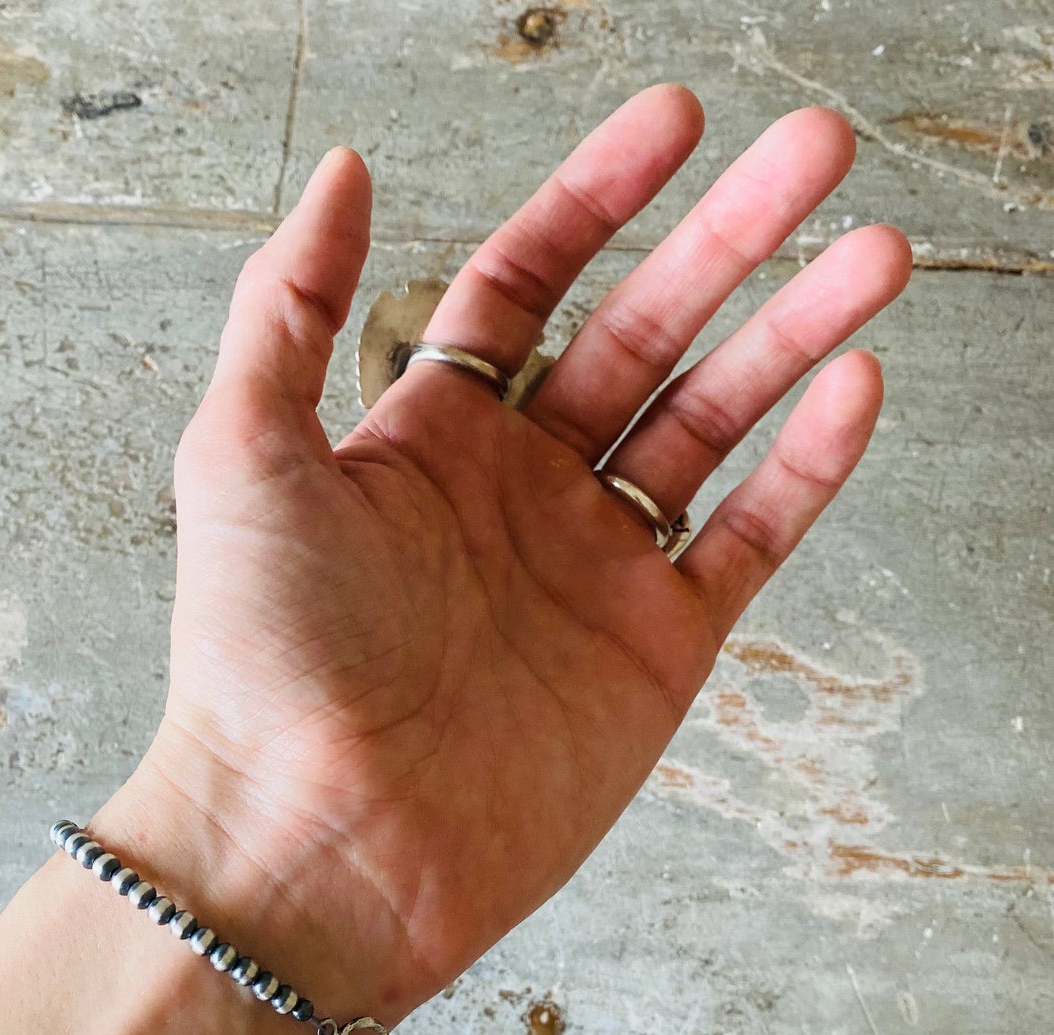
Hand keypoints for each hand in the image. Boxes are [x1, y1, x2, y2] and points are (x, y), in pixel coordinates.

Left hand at [101, 85, 910, 1028]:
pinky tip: (852, 385)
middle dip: (729, 239)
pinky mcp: (651, 654)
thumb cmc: (259, 661)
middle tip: (816, 149)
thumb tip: (344, 170)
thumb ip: (286, 306)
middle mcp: (514, 495)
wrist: (318, 841)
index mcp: (425, 440)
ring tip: (867, 253)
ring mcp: (590, 572)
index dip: (598, 197)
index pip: (528, 285)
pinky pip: (746, 541)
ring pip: (712, 426)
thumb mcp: (238, 455)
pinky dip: (804, 468)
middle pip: (642, 335)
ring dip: (794, 335)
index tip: (674, 120)